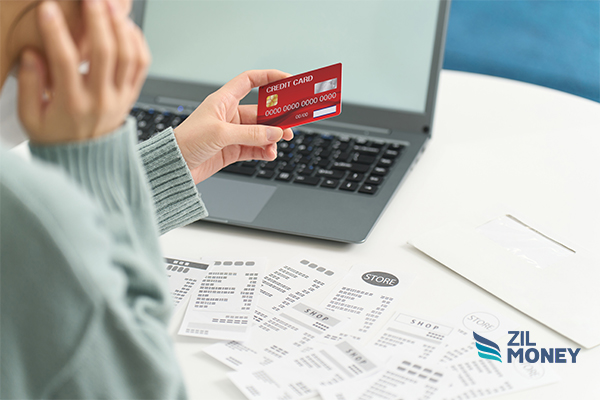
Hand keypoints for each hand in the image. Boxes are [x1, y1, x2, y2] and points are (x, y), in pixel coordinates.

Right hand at [18, 0, 149, 143]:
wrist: (87, 160)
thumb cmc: (56, 136)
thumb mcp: (31, 117)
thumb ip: (31, 86)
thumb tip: (32, 54)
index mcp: (71, 104)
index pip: (65, 62)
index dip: (56, 32)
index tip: (48, 9)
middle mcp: (100, 99)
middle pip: (105, 53)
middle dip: (98, 20)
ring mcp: (120, 97)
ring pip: (128, 56)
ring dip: (120, 26)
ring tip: (109, 5)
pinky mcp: (132, 95)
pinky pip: (142, 65)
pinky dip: (137, 42)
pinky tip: (125, 25)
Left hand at [173, 70, 293, 183]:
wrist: (173, 165)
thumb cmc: (186, 141)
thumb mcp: (220, 134)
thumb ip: (251, 134)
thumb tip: (274, 133)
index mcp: (223, 101)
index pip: (250, 81)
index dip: (269, 78)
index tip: (287, 80)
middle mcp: (229, 115)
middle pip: (261, 110)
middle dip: (277, 117)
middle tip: (292, 122)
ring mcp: (232, 133)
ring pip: (261, 131)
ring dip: (272, 137)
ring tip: (280, 142)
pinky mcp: (232, 149)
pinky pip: (255, 148)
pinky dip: (264, 150)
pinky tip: (269, 154)